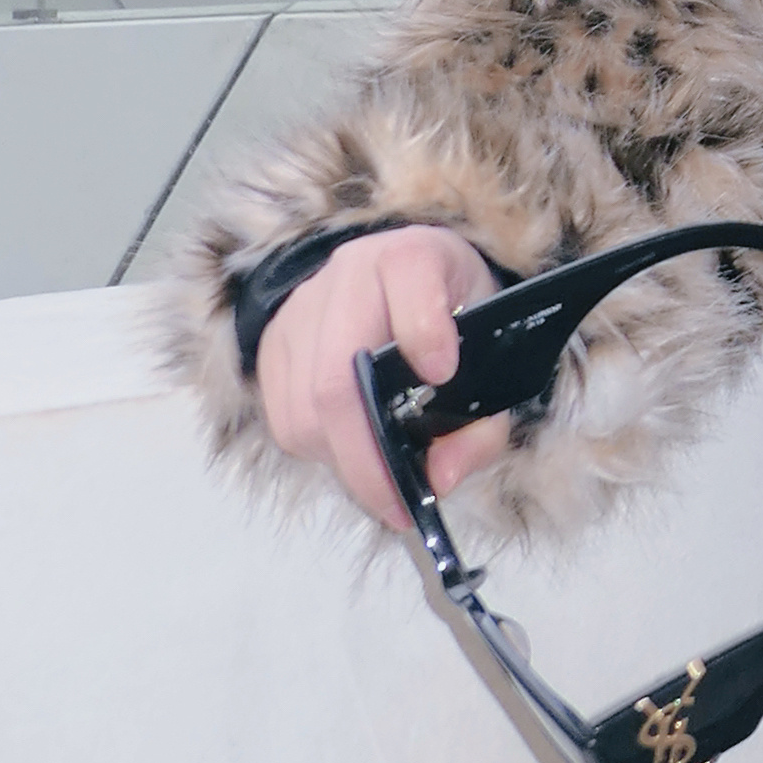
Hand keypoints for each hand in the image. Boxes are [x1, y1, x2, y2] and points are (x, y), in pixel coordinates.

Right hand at [254, 224, 508, 530]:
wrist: (399, 281)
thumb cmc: (454, 319)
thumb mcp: (492, 354)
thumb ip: (483, 421)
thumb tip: (438, 480)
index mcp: (415, 257)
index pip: (410, 273)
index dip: (424, 328)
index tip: (443, 375)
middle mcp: (348, 273)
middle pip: (337, 375)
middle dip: (367, 456)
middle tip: (399, 506)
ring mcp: (300, 310)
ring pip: (302, 408)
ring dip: (342, 461)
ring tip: (381, 482)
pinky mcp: (271, 344)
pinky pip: (282, 418)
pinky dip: (317, 450)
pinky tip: (352, 453)